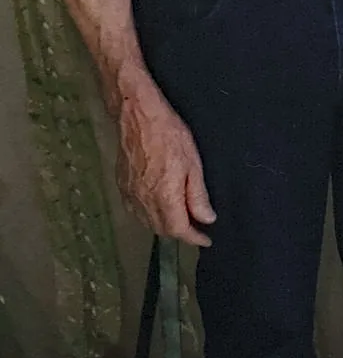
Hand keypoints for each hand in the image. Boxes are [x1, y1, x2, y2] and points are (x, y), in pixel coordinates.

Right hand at [117, 86, 214, 246]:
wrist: (137, 117)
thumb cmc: (170, 135)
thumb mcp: (193, 164)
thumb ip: (197, 195)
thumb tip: (206, 219)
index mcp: (163, 196)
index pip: (178, 229)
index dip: (194, 237)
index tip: (206, 240)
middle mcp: (143, 200)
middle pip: (161, 229)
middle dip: (180, 233)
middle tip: (197, 229)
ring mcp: (130, 194)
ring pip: (147, 222)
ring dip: (164, 226)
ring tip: (182, 221)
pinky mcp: (122, 186)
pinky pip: (135, 211)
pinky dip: (149, 216)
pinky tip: (159, 209)